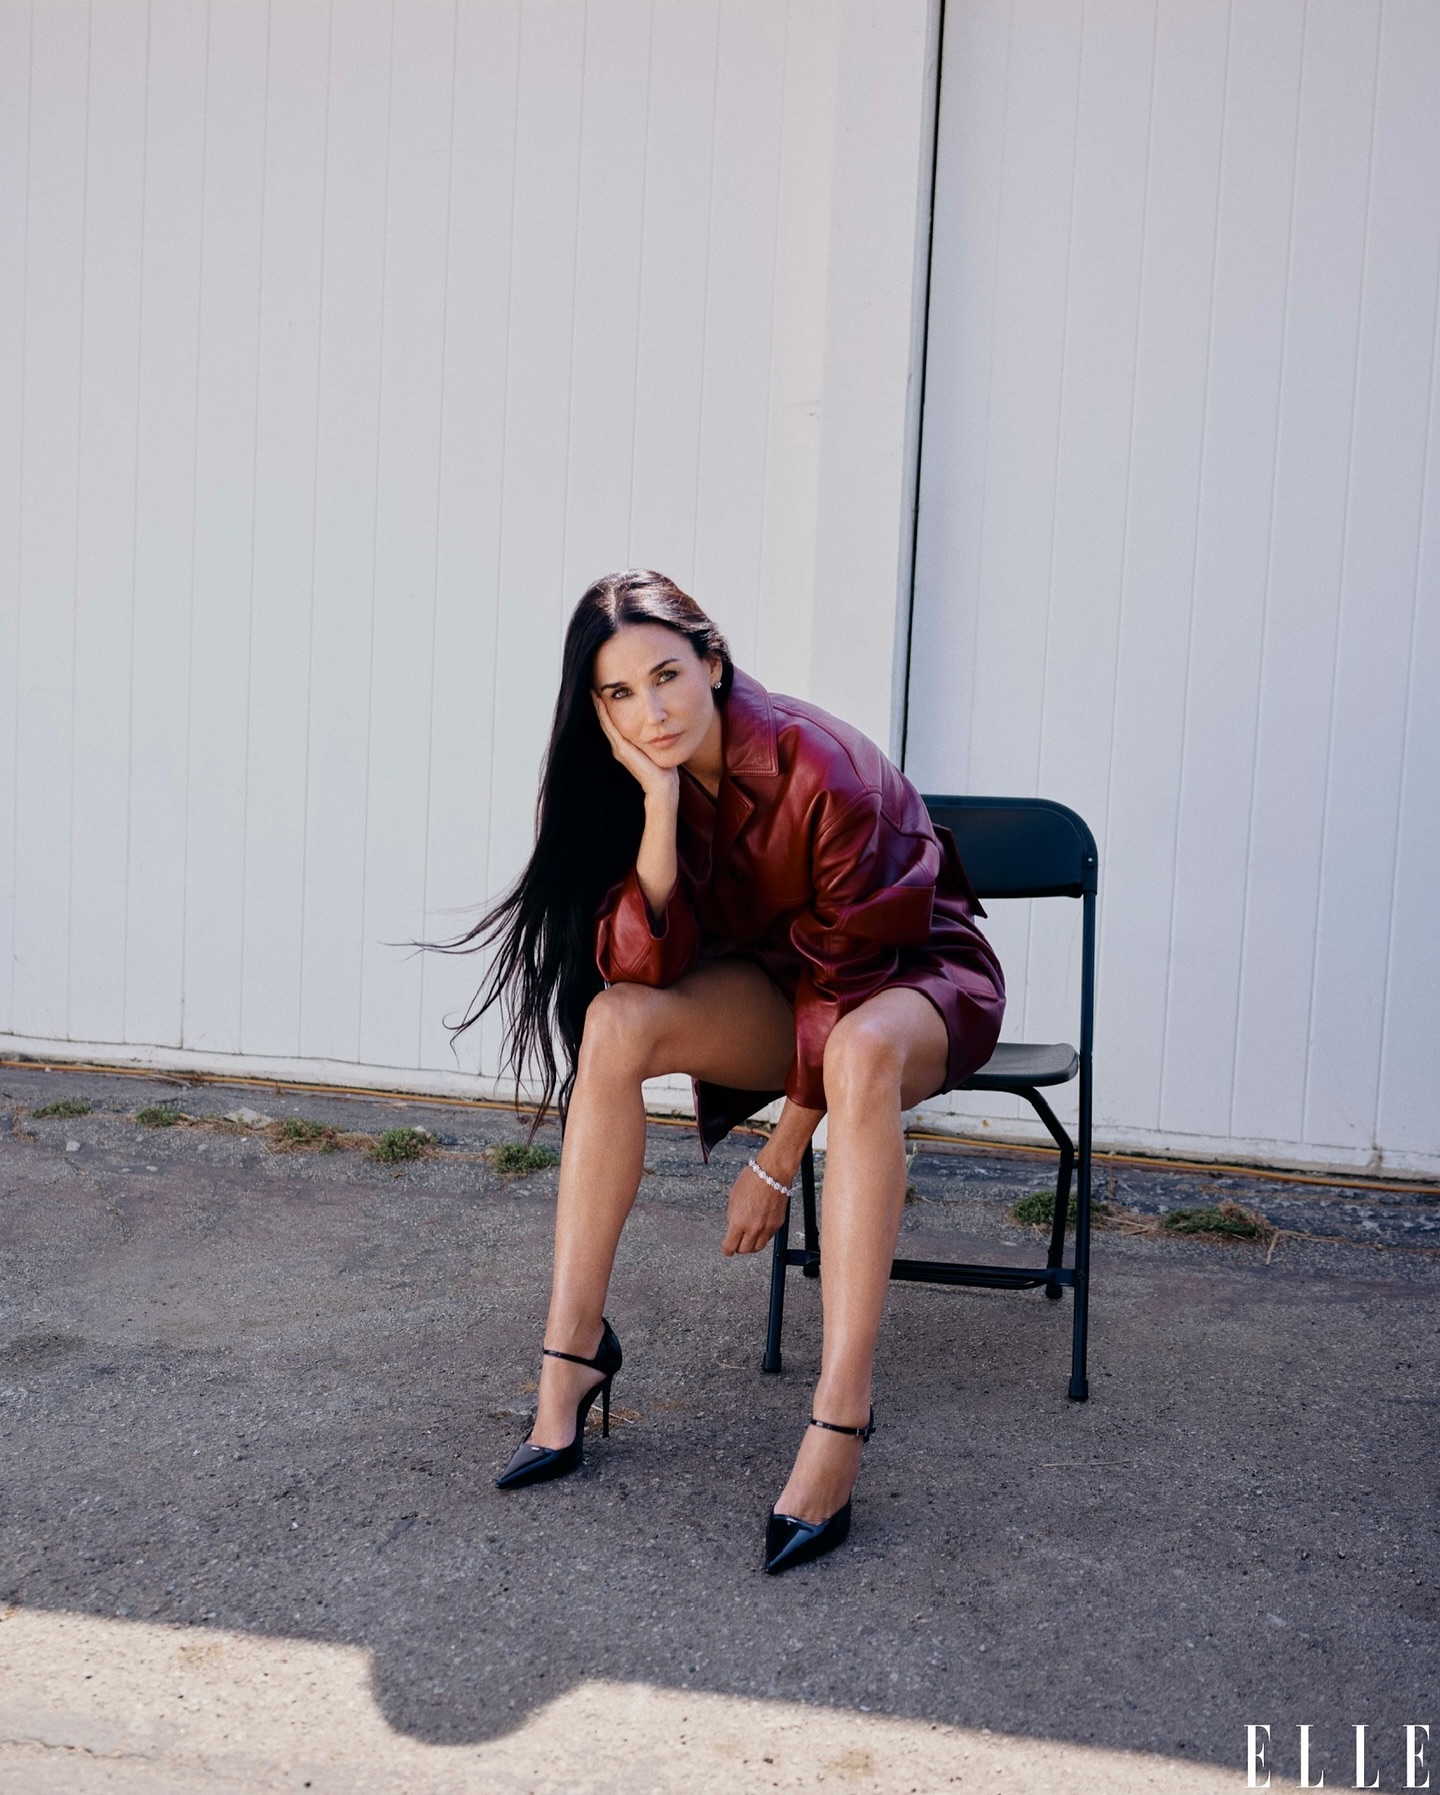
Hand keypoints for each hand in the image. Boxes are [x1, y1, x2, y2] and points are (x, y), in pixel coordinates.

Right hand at [592, 692, 678, 808]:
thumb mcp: (656, 747)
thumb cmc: (663, 768)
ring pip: (605, 722)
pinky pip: (610, 727)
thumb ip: (653, 737)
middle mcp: (618, 747)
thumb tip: (658, 723)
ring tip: (592, 691)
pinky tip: (600, 702)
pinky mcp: (622, 749)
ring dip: (598, 706)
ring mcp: (618, 748)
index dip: (607, 709)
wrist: (662, 786)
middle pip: (605, 721)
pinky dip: (604, 714)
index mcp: (625, 746)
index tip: (603, 693)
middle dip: (599, 705)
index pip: (613, 724)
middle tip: (592, 687)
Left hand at [722, 1155, 792, 1255]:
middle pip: (744, 1250)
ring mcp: (766, 1228)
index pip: (730, 1246)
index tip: (726, 1249)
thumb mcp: (733, 1198)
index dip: (727, 1250)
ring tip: (749, 1240)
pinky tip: (759, 1230)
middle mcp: (753, 1228)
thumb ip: (732, 1216)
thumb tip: (733, 1226)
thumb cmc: (752, 1181)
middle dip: (738, 1248)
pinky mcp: (777, 1225)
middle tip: (737, 1244)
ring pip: (758, 1247)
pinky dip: (763, 1237)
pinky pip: (769, 1238)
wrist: (772, 1174)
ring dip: (752, 1246)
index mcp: (738, 1222)